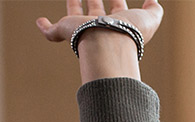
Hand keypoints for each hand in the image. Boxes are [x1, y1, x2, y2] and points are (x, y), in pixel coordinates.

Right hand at [36, 0, 163, 47]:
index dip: (118, 0)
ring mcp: (82, 29)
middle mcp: (99, 27)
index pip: (118, 9)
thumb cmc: (129, 34)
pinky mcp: (66, 31)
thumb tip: (153, 0)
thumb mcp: (150, 20)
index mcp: (118, 24)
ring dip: (72, 2)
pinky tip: (40, 21)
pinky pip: (52, 32)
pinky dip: (45, 27)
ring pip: (74, 13)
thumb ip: (155, 10)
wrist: (109, 44)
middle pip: (95, 9)